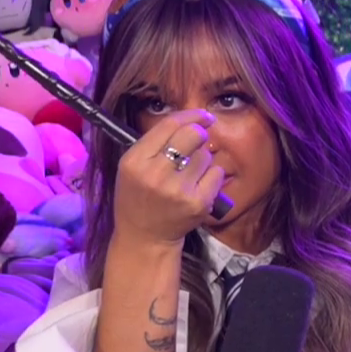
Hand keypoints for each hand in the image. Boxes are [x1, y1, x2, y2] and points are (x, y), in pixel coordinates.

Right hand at [113, 108, 224, 247]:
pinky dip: (212, 176)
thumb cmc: (139, 196)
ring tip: (188, 174)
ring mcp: (178, 191)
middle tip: (197, 141)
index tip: (203, 115)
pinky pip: (217, 173)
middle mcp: (156, 175)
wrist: (145, 236)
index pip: (170, 125)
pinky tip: (198, 186)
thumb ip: (156, 142)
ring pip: (206, 155)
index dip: (191, 115)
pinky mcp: (198, 203)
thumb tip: (193, 119)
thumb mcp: (133, 166)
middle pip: (193, 135)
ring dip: (203, 159)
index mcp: (135, 161)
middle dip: (200, 134)